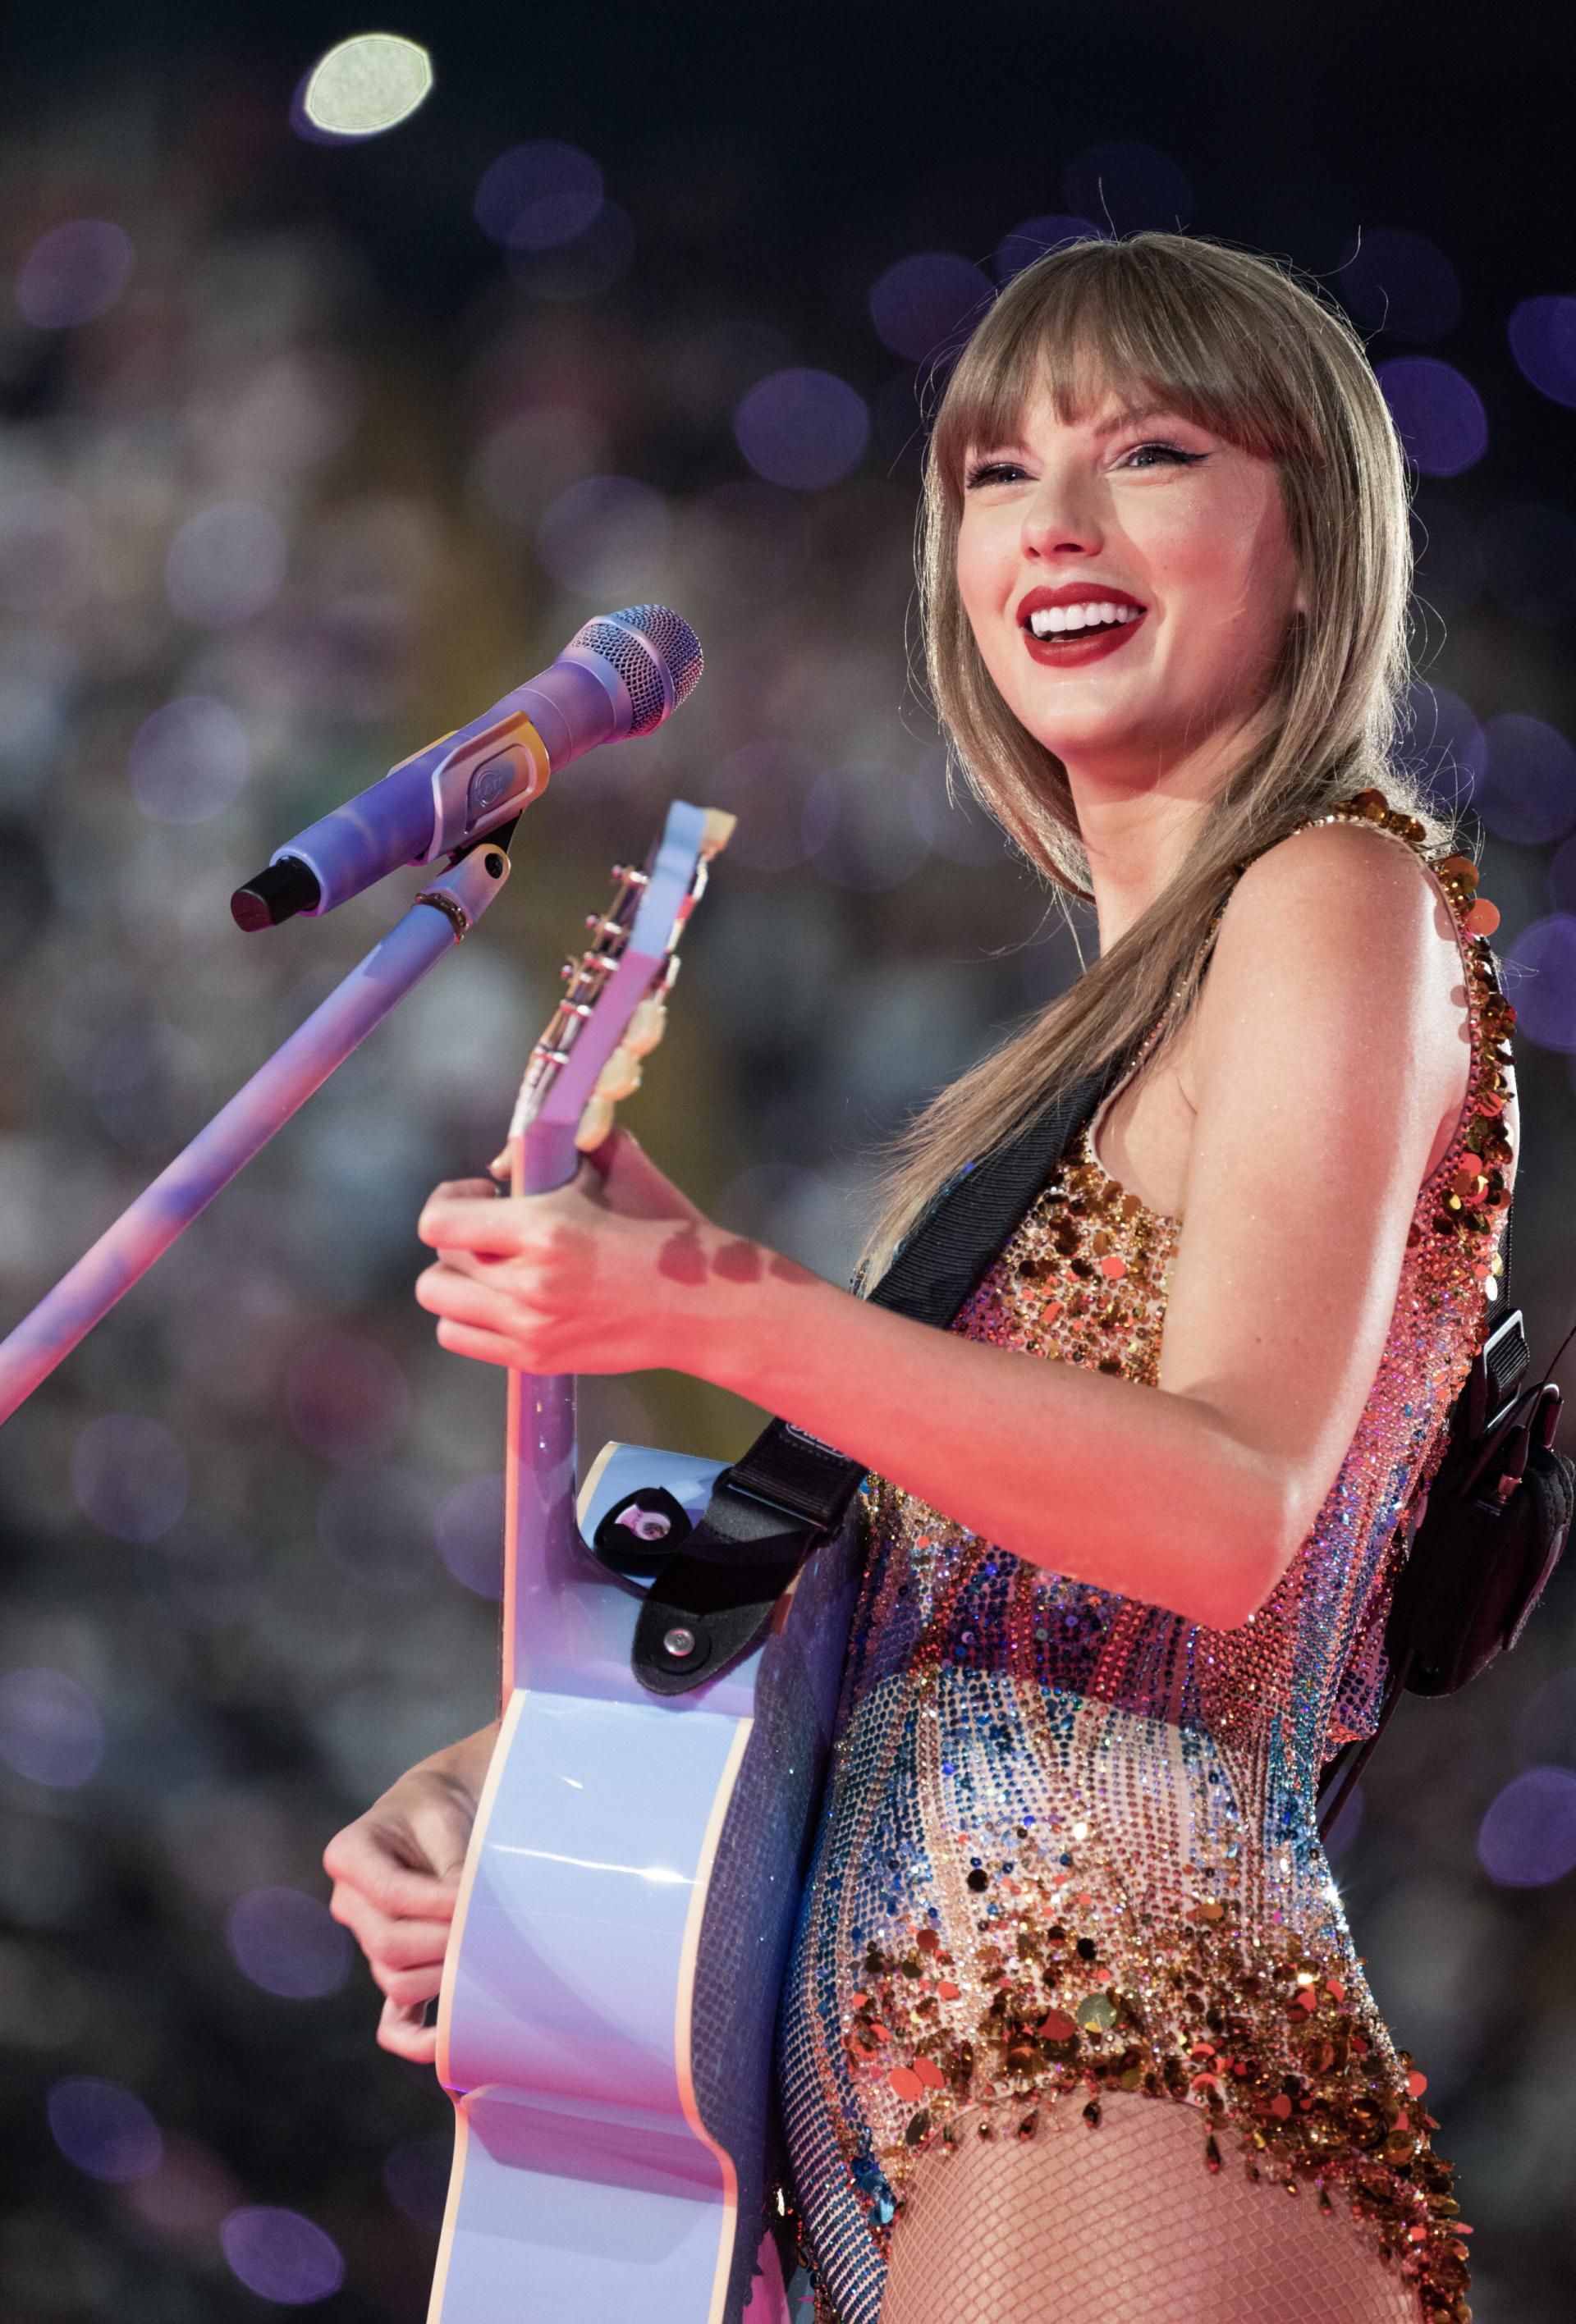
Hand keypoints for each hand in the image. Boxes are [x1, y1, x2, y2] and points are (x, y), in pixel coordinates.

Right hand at [322, 1724, 496, 2062]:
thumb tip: (468, 1915)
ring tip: (483, 1954)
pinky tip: (446, 2045)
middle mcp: (351, 1902)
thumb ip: (451, 1864)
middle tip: (487, 1932)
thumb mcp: (445, 1817)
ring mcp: (371, 1940)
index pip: (389, 1894)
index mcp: (350, 1854)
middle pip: (389, 1944)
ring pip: (395, 1979)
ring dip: (442, 1975)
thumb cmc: (445, 1806)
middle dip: (442, 1942)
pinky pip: (393, 2019)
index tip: (473, 1898)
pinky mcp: (398, 1967)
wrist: (449, 1808)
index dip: (434, 1902)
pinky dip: (415, 2037)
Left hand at [414, 1128, 777, 1377]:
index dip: (451, 1199)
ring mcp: (529, 1328)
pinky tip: (505, 1300)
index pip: (438, 1221)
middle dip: (461, 1239)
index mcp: (545, 1228)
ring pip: (440, 1302)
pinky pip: (458, 1337)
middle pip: (439, 1261)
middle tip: (497, 1232)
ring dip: (458, 1280)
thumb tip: (499, 1163)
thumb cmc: (662, 1227)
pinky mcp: (535, 1359)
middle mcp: (528, 1283)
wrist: (703, 1305)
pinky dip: (468, 1317)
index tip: (483, 1193)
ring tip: (497, 1269)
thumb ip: (555, 1146)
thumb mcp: (617, 1165)